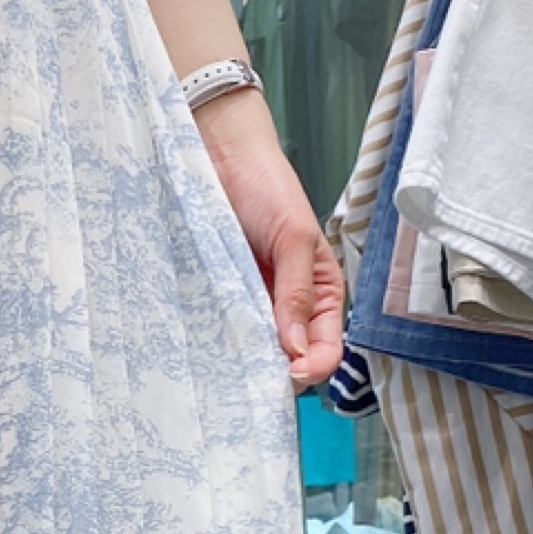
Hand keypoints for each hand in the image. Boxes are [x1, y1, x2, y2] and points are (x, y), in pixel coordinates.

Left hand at [191, 89, 345, 392]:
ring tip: (227, 369)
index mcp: (320, 294)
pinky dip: (216, 340)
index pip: (327, 347)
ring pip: (252, 349)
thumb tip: (299, 350)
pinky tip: (206, 346)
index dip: (315, 367)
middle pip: (288, 358)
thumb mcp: (294, 238)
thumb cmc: (268, 187)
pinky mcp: (219, 296)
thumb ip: (298, 293)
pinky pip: (219, 328)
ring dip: (242, 361)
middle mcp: (288, 305)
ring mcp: (252, 303)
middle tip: (253, 378)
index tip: (291, 373)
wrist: (221, 155)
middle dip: (275, 372)